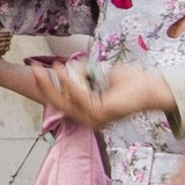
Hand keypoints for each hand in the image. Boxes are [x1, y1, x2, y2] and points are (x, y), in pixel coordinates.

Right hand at [39, 60, 174, 132]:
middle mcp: (90, 118)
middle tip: (33, 69)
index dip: (47, 87)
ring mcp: (95, 118)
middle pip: (59, 105)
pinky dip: (68, 83)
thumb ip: (85, 73)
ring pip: (66, 102)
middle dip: (44, 86)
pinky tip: (62, 70)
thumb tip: (70, 66)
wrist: (151, 87)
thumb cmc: (131, 81)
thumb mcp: (102, 74)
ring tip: (47, 67)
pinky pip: (78, 97)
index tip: (36, 70)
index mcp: (89, 112)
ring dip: (54, 84)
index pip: (62, 102)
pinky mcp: (100, 113)